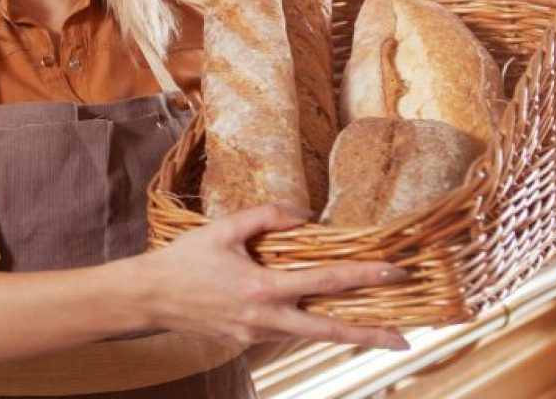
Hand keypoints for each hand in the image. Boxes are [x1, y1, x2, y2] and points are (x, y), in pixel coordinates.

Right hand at [115, 204, 409, 350]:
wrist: (149, 298)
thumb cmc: (183, 260)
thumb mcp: (223, 229)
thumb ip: (264, 217)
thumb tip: (302, 216)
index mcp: (263, 288)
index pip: (325, 282)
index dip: (363, 275)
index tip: (395, 271)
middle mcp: (266, 318)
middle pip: (330, 331)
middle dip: (371, 336)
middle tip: (406, 339)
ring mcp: (257, 334)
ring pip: (311, 335)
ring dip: (345, 333)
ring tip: (378, 333)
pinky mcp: (247, 340)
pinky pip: (286, 331)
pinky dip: (308, 325)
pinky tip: (318, 317)